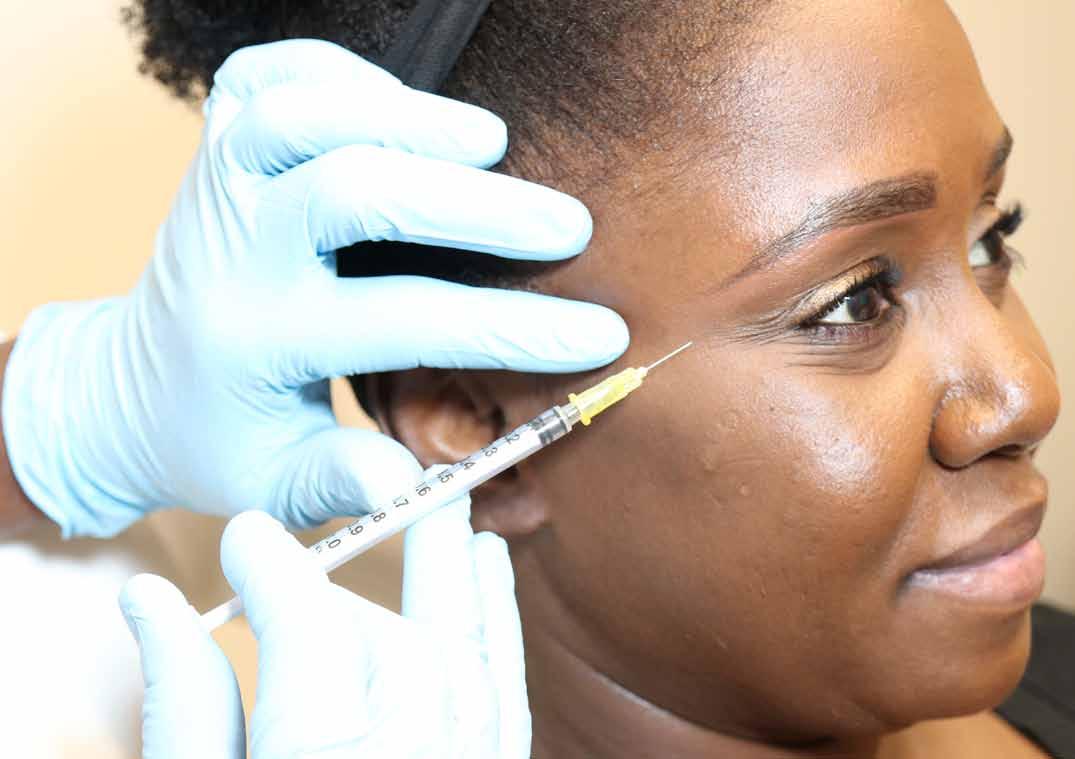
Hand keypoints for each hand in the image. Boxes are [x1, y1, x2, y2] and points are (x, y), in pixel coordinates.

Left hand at [2, 39, 626, 536]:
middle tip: (568, 225)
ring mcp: (217, 185)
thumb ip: (340, 480)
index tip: (600, 334)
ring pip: (303, 116)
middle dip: (474, 206)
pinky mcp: (214, 146)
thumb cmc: (218, 439)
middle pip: (355, 193)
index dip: (512, 329)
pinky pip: (266, 76)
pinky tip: (397, 102)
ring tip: (491, 142)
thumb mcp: (272, 484)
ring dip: (406, 118)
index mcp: (259, 340)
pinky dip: (337, 72)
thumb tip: (418, 478)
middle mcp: (234, 249)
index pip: (404, 323)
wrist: (131, 386)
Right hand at [120, 501, 529, 757]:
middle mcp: (411, 757)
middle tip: (299, 564)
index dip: (273, 568)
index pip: (309, 626)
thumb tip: (149, 601)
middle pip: (391, 635)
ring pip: (465, 649)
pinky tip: (491, 566)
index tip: (245, 537)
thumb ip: (181, 706)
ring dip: (451, 571)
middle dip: (340, 590)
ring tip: (442, 509)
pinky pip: (507, 690)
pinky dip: (497, 622)